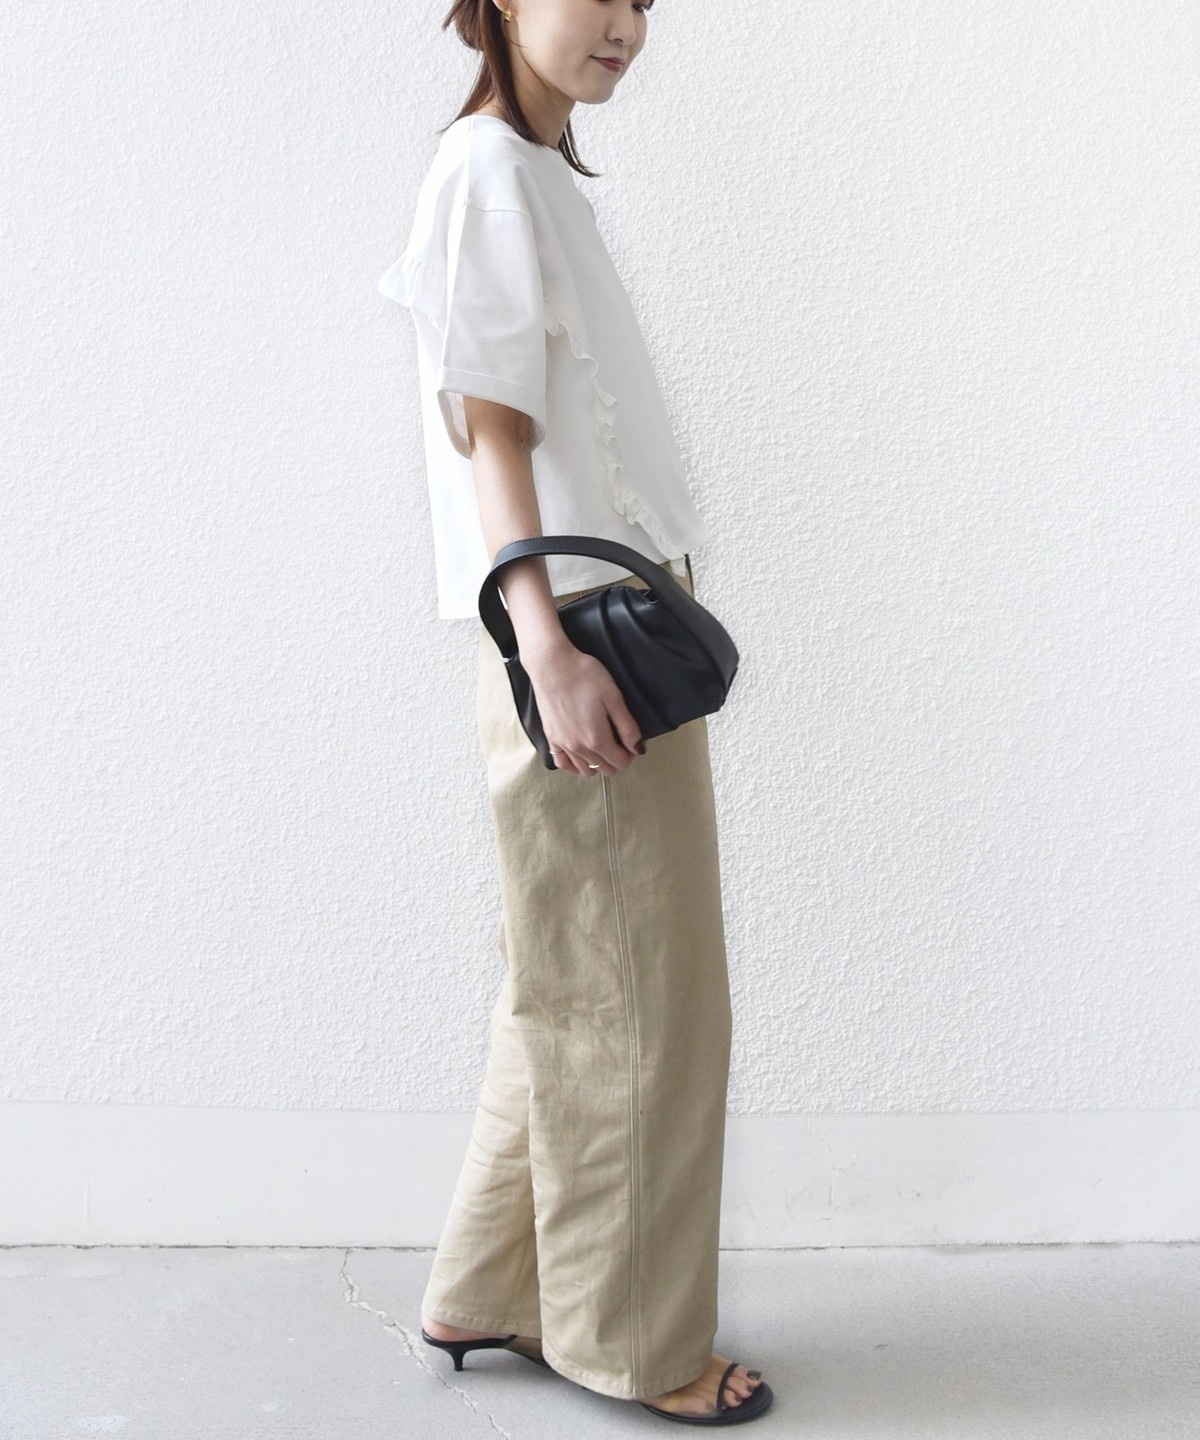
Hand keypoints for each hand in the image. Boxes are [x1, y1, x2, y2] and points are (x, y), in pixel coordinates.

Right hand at [522, 639, 644, 776]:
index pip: (620, 763)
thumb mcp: (614, 698)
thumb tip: (638, 748)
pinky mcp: (550, 736)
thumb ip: (627, 727)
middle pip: (604, 769)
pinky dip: (574, 765)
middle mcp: (578, 748)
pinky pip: (562, 763)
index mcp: (597, 739)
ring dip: (598, 763)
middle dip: (617, 760)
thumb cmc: (585, 676)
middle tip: (620, 741)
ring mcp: (562, 744)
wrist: (552, 664)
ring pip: (584, 770)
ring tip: (602, 746)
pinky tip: (580, 755)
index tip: (632, 740)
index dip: (631, 754)